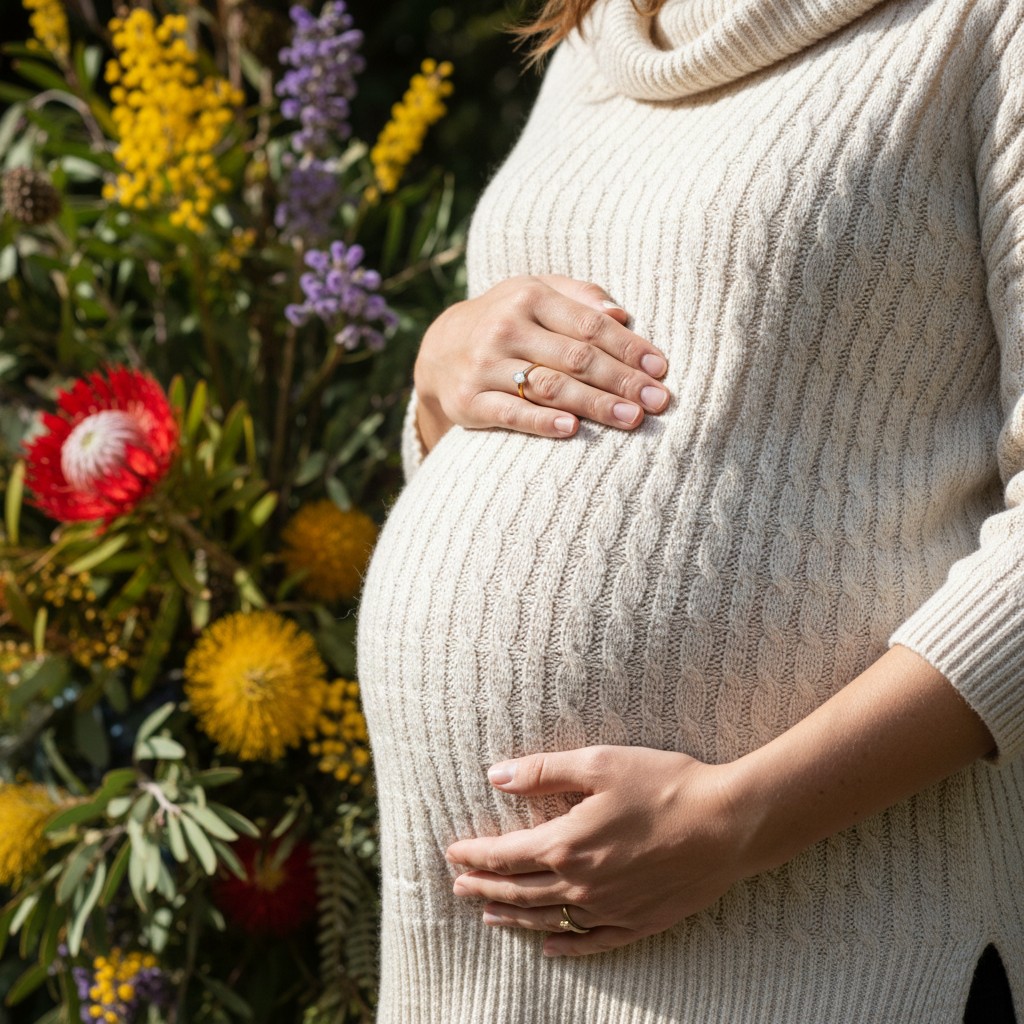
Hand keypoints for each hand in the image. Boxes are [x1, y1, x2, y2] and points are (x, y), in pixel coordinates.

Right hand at [413, 275, 670, 451]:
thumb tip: (621, 313)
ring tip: (632, 418)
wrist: (439, 349)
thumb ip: (580, 297)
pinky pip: (511, 414)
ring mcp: (485, 366)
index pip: (589, 325)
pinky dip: (541, 422)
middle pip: (575, 358)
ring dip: (595, 404)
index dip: (628, 347)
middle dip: (622, 380)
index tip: (660, 369)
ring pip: (549, 387)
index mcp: (529, 297)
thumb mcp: (535, 292)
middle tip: (659, 401)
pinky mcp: (469, 401)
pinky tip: (573, 429)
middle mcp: (505, 328)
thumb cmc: (506, 319)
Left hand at [444, 745, 746, 956]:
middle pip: (519, 892)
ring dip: (513, 918)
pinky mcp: (639, 922)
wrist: (727, 824)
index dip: (475, 855)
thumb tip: (495, 775)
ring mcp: (609, 909)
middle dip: (485, 888)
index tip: (453, 854)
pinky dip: (565, 945)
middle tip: (460, 887)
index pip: (505, 856)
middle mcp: (581, 885)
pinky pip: (591, 941)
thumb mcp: (599, 764)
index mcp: (566, 844)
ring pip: (547, 918)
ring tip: (489, 917)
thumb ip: (542, 772)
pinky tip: (549, 946)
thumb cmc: (664, 785)